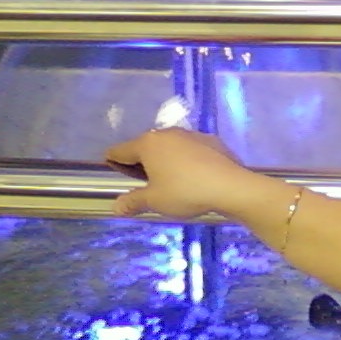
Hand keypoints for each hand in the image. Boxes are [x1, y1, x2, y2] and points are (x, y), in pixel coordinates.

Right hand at [104, 127, 276, 220]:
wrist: (229, 186)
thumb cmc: (185, 192)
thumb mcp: (154, 201)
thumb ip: (132, 201)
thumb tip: (116, 206)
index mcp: (148, 144)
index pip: (120, 150)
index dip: (113, 161)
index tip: (110, 169)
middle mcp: (167, 133)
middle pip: (145, 146)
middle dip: (140, 162)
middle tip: (141, 183)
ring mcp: (191, 134)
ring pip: (168, 146)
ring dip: (164, 160)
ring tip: (167, 181)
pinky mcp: (210, 140)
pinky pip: (189, 149)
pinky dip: (185, 160)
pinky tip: (192, 177)